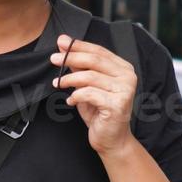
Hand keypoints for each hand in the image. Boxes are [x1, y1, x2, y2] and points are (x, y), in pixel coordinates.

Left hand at [50, 34, 138, 157]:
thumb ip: (79, 67)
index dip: (78, 45)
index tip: (61, 42)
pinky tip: (71, 101)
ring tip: (58, 84)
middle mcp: (127, 77)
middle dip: (71, 57)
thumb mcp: (86, 86)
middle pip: (94, 60)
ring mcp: (125, 90)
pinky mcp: (117, 104)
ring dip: (69, 79)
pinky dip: (76, 96)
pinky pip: (90, 94)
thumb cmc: (99, 112)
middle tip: (54, 59)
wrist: (111, 139)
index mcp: (123, 68)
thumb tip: (64, 44)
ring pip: (90, 77)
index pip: (99, 51)